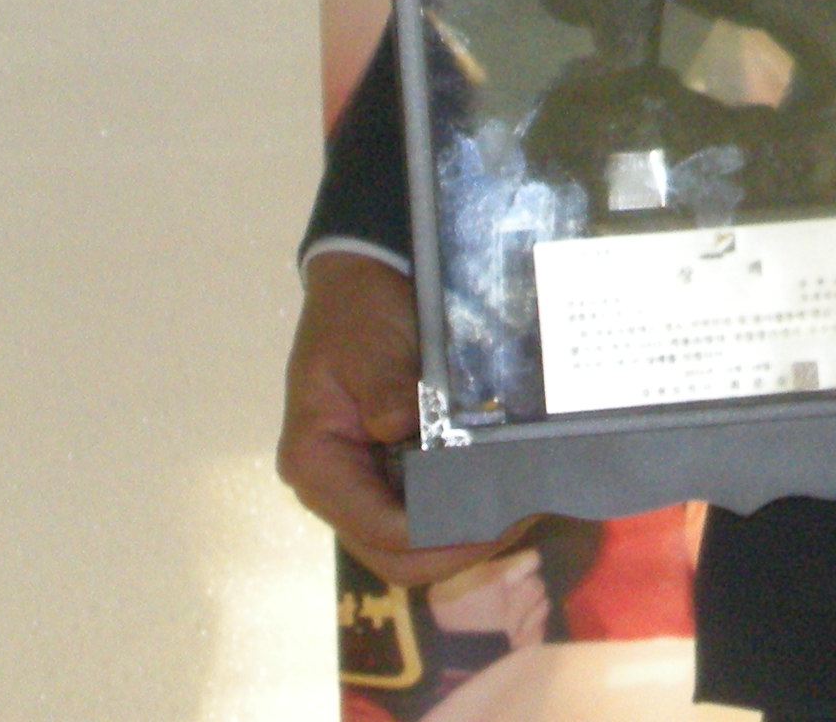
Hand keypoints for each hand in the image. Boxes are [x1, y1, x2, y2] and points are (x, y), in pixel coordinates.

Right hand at [277, 250, 523, 586]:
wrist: (363, 282)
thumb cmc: (357, 314)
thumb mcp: (366, 345)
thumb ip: (383, 388)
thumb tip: (400, 427)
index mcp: (316, 463)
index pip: (374, 528)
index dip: (431, 535)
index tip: (491, 518)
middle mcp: (335, 488)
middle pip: (394, 554)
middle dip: (456, 549)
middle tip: (517, 520)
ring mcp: (364, 485)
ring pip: (413, 544)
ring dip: (464, 538)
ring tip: (519, 509)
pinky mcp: (391, 473)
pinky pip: (426, 512)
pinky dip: (463, 511)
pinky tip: (503, 492)